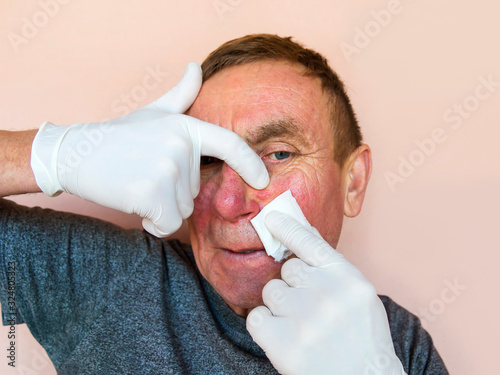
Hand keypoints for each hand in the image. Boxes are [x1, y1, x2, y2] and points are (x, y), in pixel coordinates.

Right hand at [31, 62, 268, 236]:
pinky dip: (154, 222)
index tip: (263, 179)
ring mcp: (167, 169)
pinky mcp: (153, 193)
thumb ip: (180, 95)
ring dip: (163, 207)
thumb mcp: (153, 112)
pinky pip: (168, 223)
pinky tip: (135, 202)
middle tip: (146, 174)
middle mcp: (181, 146)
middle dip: (175, 192)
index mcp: (186, 126)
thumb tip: (196, 67)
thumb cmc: (119, 136)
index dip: (251, 163)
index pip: (229, 144)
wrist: (77, 154)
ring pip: (182, 210)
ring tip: (138, 185)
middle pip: (196, 192)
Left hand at [247, 212, 404, 374]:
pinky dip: (265, 327)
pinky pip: (256, 317)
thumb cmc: (360, 337)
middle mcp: (324, 291)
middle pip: (286, 270)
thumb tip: (303, 230)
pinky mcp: (282, 342)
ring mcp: (302, 317)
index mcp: (346, 276)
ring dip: (280, 307)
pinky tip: (285, 338)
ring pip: (270, 292)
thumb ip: (330, 263)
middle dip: (293, 286)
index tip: (271, 217)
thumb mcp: (357, 294)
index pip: (309, 240)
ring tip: (303, 328)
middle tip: (310, 309)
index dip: (287, 226)